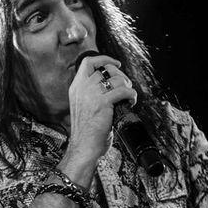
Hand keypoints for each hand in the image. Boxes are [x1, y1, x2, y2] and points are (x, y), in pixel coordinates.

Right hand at [62, 53, 136, 172]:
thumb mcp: (82, 107)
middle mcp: (82, 88)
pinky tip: (130, 102)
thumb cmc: (86, 132)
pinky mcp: (102, 103)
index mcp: (76, 88)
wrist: (83, 147)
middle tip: (125, 85)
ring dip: (127, 86)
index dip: (104, 59)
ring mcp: (91, 95)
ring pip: (117, 79)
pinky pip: (123, 91)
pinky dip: (131, 95)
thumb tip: (109, 85)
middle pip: (106, 68)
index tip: (116, 64)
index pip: (88, 62)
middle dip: (120, 75)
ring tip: (128, 96)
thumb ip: (89, 94)